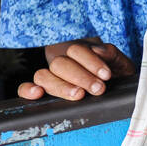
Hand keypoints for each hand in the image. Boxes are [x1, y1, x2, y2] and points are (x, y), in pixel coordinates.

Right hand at [18, 41, 135, 100]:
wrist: (115, 87)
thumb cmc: (116, 74)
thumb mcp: (119, 63)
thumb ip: (112, 55)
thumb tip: (99, 51)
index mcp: (80, 52)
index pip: (75, 50)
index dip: (89, 62)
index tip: (106, 75)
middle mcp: (63, 62)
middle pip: (60, 64)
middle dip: (80, 77)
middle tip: (98, 88)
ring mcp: (52, 76)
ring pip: (43, 76)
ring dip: (62, 87)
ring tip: (80, 95)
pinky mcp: (45, 90)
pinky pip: (26, 88)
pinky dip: (27, 90)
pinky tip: (37, 94)